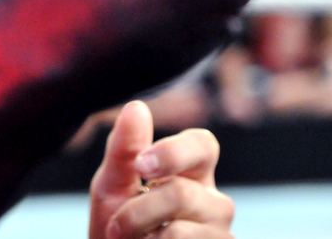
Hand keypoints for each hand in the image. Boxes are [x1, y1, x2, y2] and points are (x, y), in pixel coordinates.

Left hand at [89, 101, 233, 238]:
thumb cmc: (117, 227)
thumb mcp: (112, 186)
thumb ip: (124, 150)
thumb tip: (137, 106)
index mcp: (193, 172)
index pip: (203, 145)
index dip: (173, 151)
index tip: (141, 165)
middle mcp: (214, 202)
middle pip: (182, 194)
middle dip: (136, 212)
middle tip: (115, 227)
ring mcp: (219, 235)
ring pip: (179, 231)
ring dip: (139, 237)